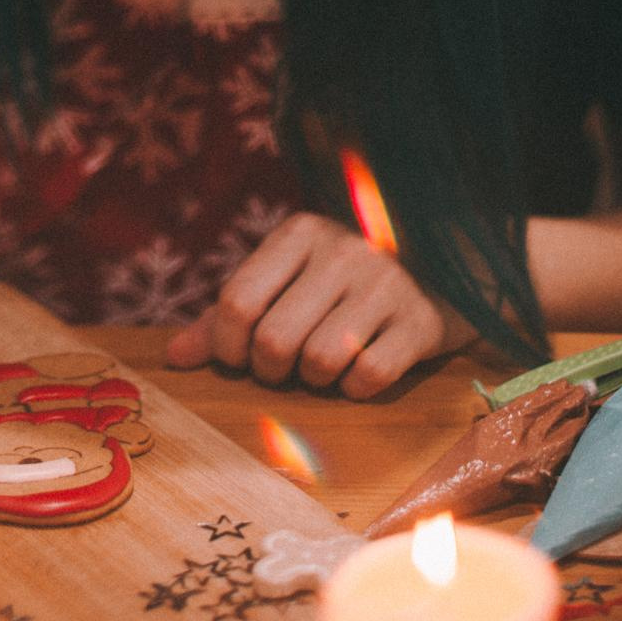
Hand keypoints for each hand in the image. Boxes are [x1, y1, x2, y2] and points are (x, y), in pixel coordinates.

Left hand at [164, 213, 474, 398]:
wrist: (446, 269)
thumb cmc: (344, 283)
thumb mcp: (287, 280)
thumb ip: (226, 317)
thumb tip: (175, 357)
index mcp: (300, 232)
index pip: (237, 300)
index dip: (227, 344)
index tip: (240, 356)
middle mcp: (344, 250)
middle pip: (274, 339)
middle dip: (270, 370)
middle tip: (285, 367)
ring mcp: (388, 284)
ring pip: (320, 361)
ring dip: (314, 380)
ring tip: (324, 365)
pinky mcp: (423, 321)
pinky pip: (367, 378)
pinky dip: (355, 388)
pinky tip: (360, 371)